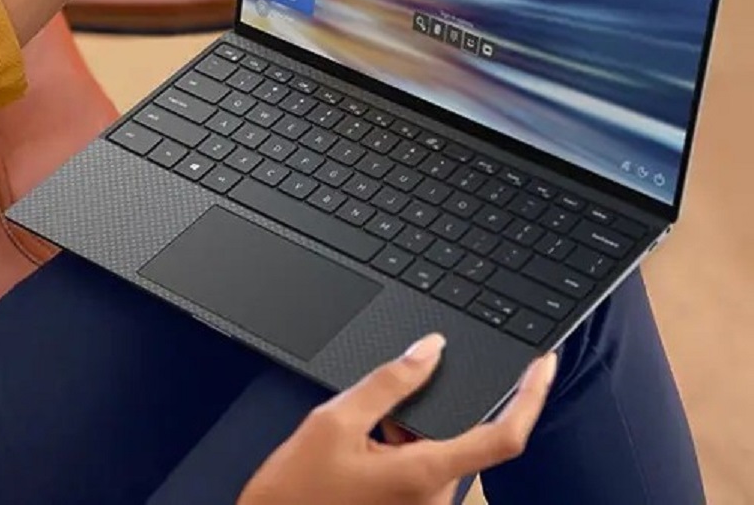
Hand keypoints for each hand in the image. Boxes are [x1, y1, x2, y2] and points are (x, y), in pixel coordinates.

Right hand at [238, 334, 558, 504]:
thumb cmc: (296, 492)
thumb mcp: (334, 421)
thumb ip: (388, 382)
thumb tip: (430, 348)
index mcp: (425, 474)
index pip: (504, 436)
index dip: (531, 397)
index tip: (542, 365)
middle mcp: (433, 497)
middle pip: (459, 435)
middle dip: (427, 407)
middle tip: (375, 406)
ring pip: (435, 449)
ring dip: (405, 429)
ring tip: (354, 434)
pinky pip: (420, 466)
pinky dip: (397, 445)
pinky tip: (358, 447)